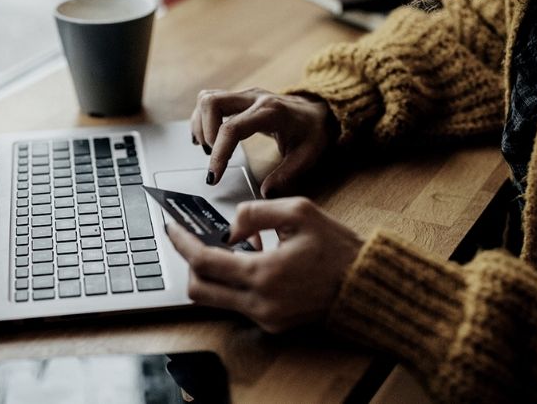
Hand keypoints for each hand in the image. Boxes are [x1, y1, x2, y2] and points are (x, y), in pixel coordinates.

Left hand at [167, 197, 362, 332]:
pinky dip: (234, 283)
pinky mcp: (272, 325)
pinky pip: (237, 304)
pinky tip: (253, 263)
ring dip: (213, 274)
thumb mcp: (299, 212)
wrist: (365, 285)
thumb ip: (255, 212)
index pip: (204, 261)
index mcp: (264, 273)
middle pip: (199, 290)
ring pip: (215, 300)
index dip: (182, 243)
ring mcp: (265, 318)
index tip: (171, 228)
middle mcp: (260, 302)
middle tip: (194, 241)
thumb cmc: (337, 247)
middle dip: (190, 263)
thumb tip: (229, 228)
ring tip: (234, 248)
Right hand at [191, 88, 331, 197]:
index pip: (232, 128)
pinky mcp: (239, 98)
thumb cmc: (313, 131)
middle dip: (205, 133)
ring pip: (208, 98)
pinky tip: (207, 138)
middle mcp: (254, 98)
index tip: (214, 176)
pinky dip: (202, 119)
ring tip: (209, 148)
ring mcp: (245, 95)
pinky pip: (210, 100)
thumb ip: (286, 175)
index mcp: (271, 112)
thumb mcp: (307, 156)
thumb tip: (265, 193)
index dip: (219, 153)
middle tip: (212, 156)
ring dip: (201, 124)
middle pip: (212, 103)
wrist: (318, 110)